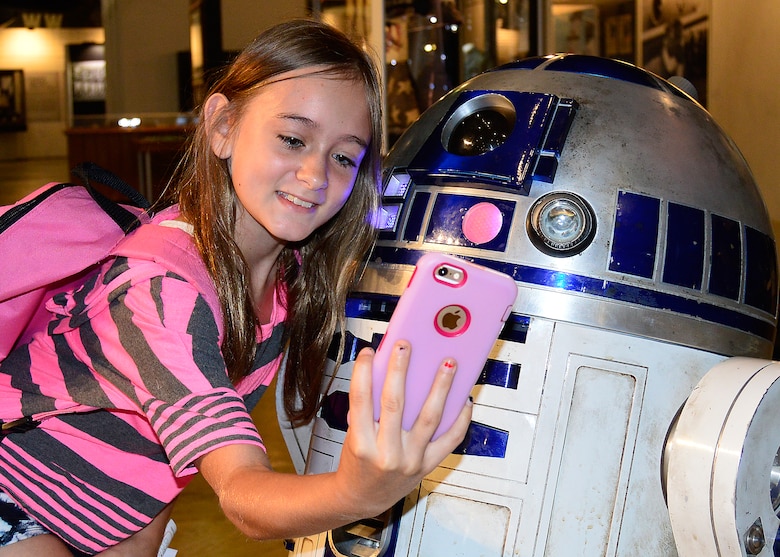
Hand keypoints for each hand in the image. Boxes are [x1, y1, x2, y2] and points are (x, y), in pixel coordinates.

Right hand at [334, 341, 471, 517]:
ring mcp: (410, 461)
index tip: (367, 351)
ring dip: (440, 387)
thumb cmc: (357, 461)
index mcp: (361, 443)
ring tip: (448, 363)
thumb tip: (385, 371)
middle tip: (406, 345)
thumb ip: (367, 409)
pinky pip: (450, 440)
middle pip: (395, 404)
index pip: (360, 400)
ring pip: (429, 418)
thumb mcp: (353, 435)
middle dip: (400, 370)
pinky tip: (464, 398)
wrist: (363, 498)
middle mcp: (386, 453)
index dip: (362, 373)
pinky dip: (460, 419)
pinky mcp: (427, 466)